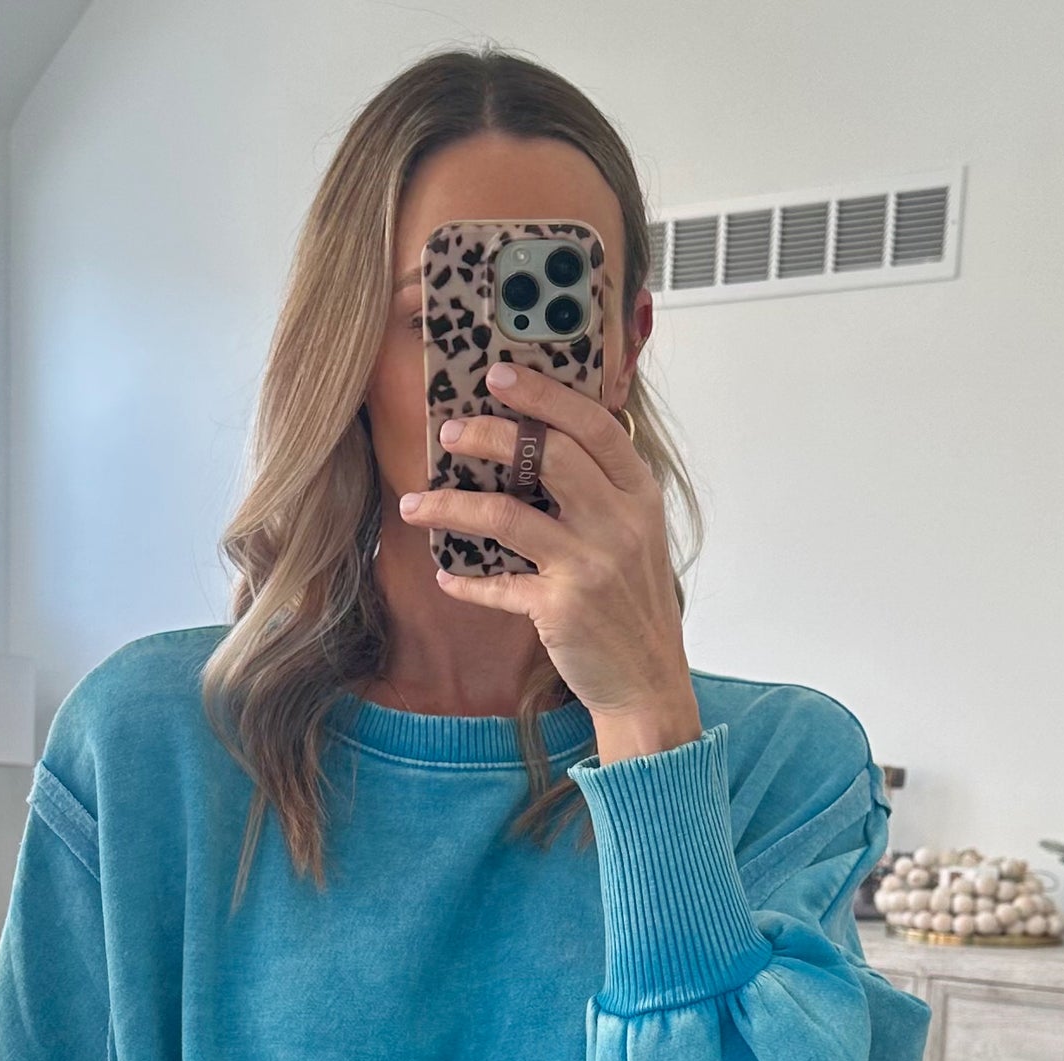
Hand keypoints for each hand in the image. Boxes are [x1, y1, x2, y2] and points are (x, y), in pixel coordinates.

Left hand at [400, 359, 702, 764]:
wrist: (648, 681)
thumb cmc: (633, 605)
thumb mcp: (638, 537)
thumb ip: (603, 492)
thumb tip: (541, 444)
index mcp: (639, 496)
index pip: (594, 425)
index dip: (545, 395)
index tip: (499, 375)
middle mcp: (619, 524)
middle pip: (548, 456)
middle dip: (491, 435)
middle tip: (449, 430)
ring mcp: (590, 566)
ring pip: (507, 515)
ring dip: (452, 506)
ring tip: (415, 502)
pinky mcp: (560, 609)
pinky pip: (499, 586)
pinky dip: (466, 582)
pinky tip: (445, 576)